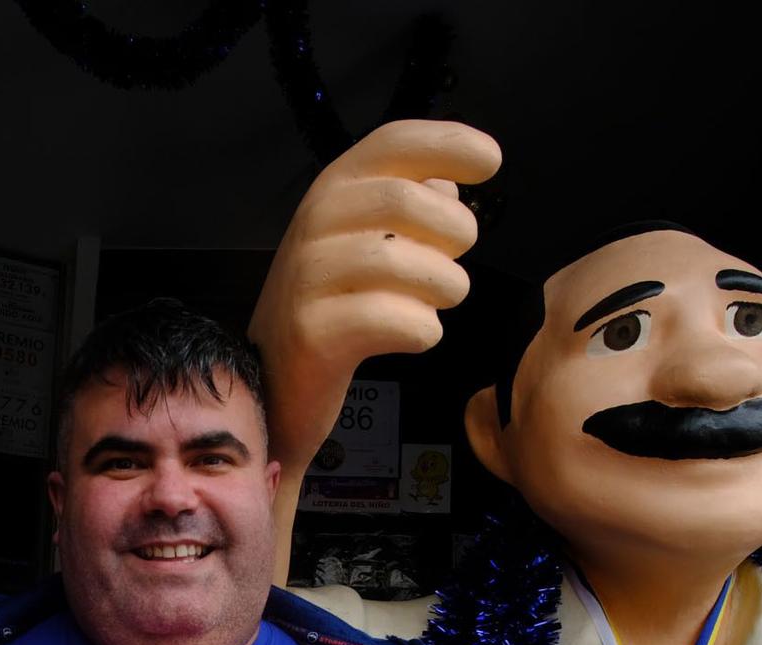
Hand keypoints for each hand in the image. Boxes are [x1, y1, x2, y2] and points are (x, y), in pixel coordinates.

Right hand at [249, 120, 500, 580]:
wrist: (269, 384)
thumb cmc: (330, 308)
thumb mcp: (361, 242)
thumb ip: (404, 206)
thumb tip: (449, 181)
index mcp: (332, 190)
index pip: (393, 143)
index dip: (448, 143)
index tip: (492, 161)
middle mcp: (315, 223)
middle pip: (406, 201)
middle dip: (453, 231)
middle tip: (457, 261)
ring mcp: (309, 278)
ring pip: (408, 264)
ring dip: (444, 287)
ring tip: (435, 303)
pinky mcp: (314, 332)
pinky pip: (398, 322)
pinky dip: (422, 330)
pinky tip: (411, 335)